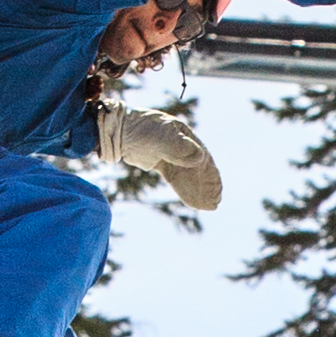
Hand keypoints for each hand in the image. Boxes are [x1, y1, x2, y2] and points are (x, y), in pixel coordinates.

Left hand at [94, 101, 221, 210]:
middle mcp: (182, 145)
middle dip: (207, 186)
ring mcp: (172, 155)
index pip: (203, 157)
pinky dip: (185, 190)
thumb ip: (179, 147)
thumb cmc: (139, 129)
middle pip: (199, 169)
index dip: (211, 175)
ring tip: (209, 207)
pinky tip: (193, 202)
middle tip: (215, 203)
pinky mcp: (162, 164)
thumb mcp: (160, 137)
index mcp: (185, 136)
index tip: (217, 191)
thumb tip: (201, 158)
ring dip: (198, 191)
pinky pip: (177, 179)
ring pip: (189, 176)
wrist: (117, 131)